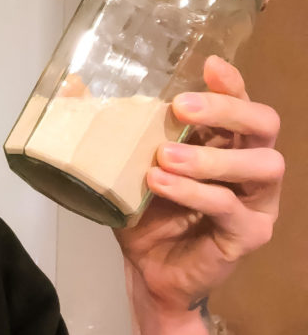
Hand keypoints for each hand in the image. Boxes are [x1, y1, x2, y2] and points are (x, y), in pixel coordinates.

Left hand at [114, 56, 283, 314]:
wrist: (147, 269)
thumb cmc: (144, 210)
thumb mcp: (121, 162)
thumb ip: (107, 123)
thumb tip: (70, 84)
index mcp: (225, 141)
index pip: (241, 102)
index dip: (231, 82)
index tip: (208, 65)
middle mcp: (250, 165)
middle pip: (263, 125)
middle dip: (226, 110)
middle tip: (181, 108)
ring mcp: (256, 202)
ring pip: (260, 165)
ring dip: (210, 156)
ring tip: (164, 156)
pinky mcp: (248, 234)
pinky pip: (229, 207)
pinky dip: (193, 192)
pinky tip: (160, 184)